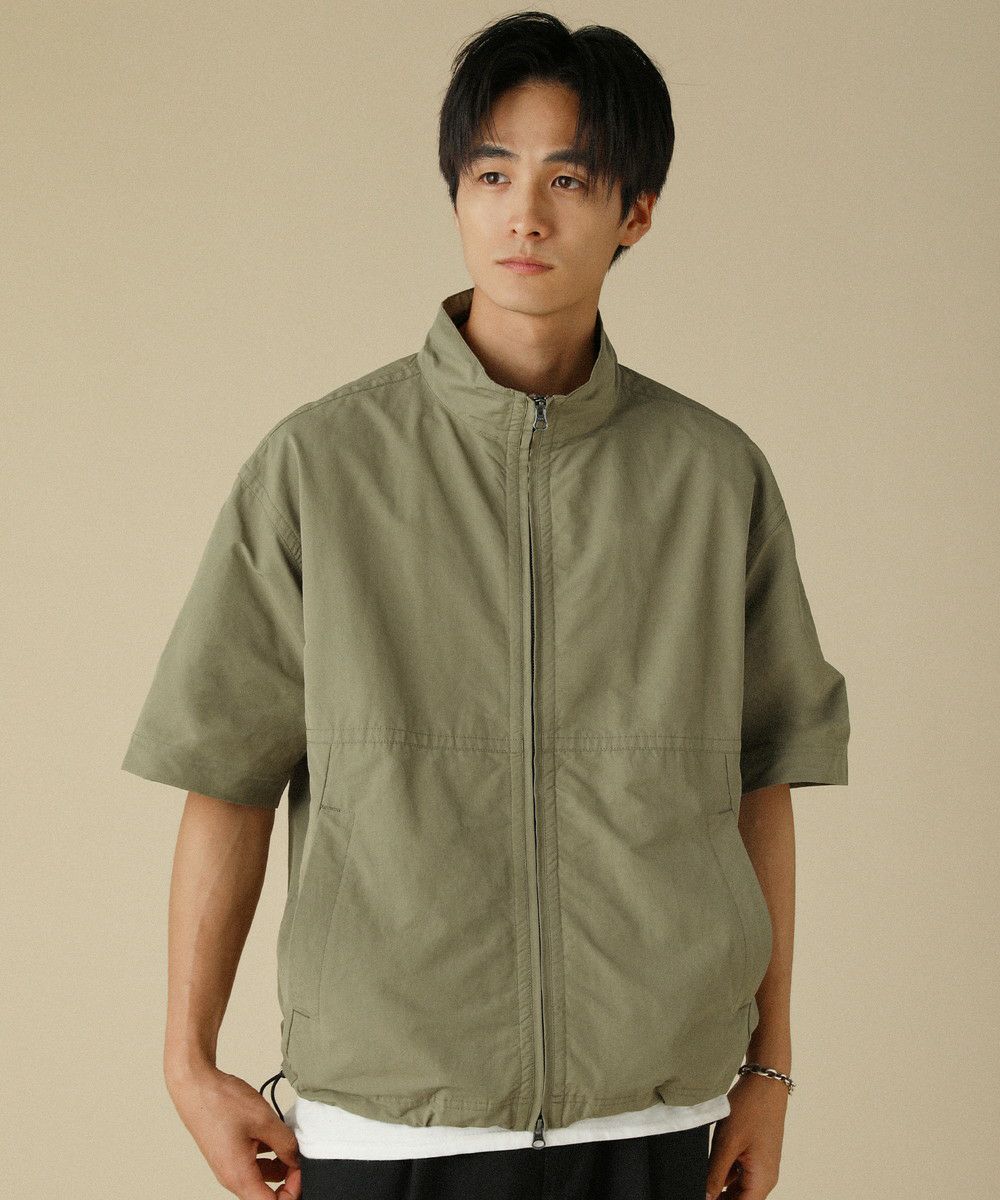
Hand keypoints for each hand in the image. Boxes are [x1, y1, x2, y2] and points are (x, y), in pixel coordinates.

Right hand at [166, 1063, 301, 1198]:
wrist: (195, 1085)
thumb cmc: (220, 1102)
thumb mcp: (264, 1120)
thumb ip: (286, 1143)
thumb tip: (298, 1159)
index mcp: (239, 1176)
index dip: (292, 1191)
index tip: (302, 1170)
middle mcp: (232, 1177)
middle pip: (266, 1194)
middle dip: (288, 1179)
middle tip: (299, 1155)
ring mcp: (229, 1165)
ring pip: (261, 1177)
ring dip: (279, 1164)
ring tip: (287, 1139)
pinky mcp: (228, 1153)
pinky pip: (252, 1163)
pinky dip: (267, 1153)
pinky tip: (274, 1133)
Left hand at [705, 1071, 787, 1197]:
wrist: (764, 1082)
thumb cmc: (751, 1109)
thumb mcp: (727, 1143)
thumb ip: (715, 1174)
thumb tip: (707, 1197)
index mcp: (762, 1180)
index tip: (701, 1197)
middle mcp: (765, 1177)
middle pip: (740, 1199)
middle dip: (719, 1197)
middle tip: (698, 1189)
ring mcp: (761, 1166)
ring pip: (738, 1188)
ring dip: (720, 1186)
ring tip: (702, 1177)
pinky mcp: (756, 1155)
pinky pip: (739, 1173)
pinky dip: (725, 1173)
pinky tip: (710, 1166)